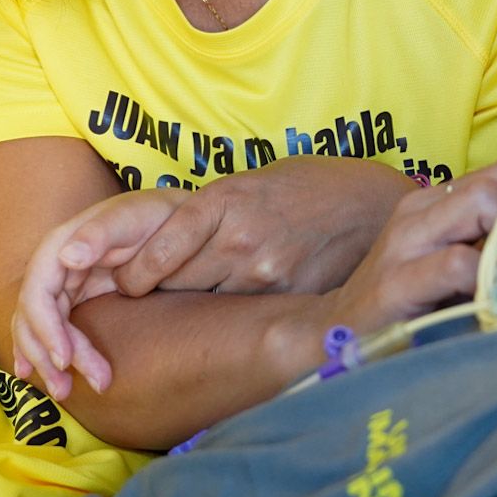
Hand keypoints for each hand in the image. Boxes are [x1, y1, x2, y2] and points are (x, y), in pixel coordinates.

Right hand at [11, 189, 185, 399]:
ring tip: (64, 393)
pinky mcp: (75, 296)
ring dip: (46, 361)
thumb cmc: (156, 215)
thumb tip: (66, 258)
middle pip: (34, 315)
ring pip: (40, 327)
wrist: (173, 217)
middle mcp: (55, 264)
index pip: (38, 292)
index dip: (45, 328)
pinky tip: (45, 374)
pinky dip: (45, 352)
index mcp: (61, 243)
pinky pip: (52, 327)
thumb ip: (100, 234)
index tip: (65, 359)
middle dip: (46, 354)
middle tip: (68, 390)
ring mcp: (64, 281)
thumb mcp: (133, 217)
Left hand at [107, 158, 414, 298]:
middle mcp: (240, 237)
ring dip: (199, 300)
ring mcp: (265, 270)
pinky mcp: (286, 296)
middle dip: (160, 288)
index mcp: (225, 199)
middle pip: (177, 279)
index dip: (137, 271)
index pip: (163, 244)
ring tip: (207, 294)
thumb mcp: (251, 184)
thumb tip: (158, 243)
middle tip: (149, 294)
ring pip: (207, 299)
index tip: (126, 283)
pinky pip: (243, 312)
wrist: (371, 202)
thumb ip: (210, 214)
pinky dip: (235, 310)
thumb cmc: (306, 187)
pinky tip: (244, 303)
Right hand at [315, 158, 496, 337]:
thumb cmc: (413, 312)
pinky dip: (491, 283)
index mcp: (441, 202)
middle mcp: (423, 209)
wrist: (335, 341)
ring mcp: (405, 241)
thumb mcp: (465, 273)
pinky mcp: (395, 283)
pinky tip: (496, 307)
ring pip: (486, 203)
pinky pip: (459, 263)